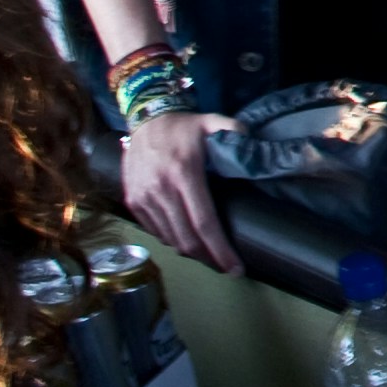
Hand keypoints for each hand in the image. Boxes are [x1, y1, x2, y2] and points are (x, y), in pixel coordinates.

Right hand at [119, 112, 231, 270]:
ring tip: (208, 255)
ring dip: (190, 252)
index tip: (236, 268)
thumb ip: (234, 130)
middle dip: (208, 258)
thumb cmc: (183, 126)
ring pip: (169, 238)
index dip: (220, 250)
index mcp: (184, 174)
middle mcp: (161, 189)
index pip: (204, 223)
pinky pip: (154, 230)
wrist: (144, 119)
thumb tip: (253, 142)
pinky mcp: (133, 200)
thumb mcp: (211, 122)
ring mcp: (143, 197)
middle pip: (186, 239)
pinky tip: (185, 238)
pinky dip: (171, 239)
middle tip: (225, 266)